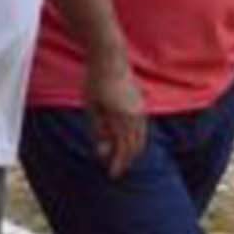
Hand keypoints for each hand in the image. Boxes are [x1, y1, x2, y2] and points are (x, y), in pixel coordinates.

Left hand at [84, 56, 148, 179]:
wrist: (110, 58)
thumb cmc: (95, 80)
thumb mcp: (91, 105)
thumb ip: (97, 128)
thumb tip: (102, 150)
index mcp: (122, 117)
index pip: (123, 148)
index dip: (118, 163)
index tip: (112, 175)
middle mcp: (136, 115)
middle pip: (135, 146)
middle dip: (126, 159)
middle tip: (116, 169)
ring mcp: (141, 109)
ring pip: (141, 138)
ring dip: (132, 151)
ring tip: (121, 158)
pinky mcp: (141, 104)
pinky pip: (142, 128)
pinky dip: (136, 139)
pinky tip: (128, 142)